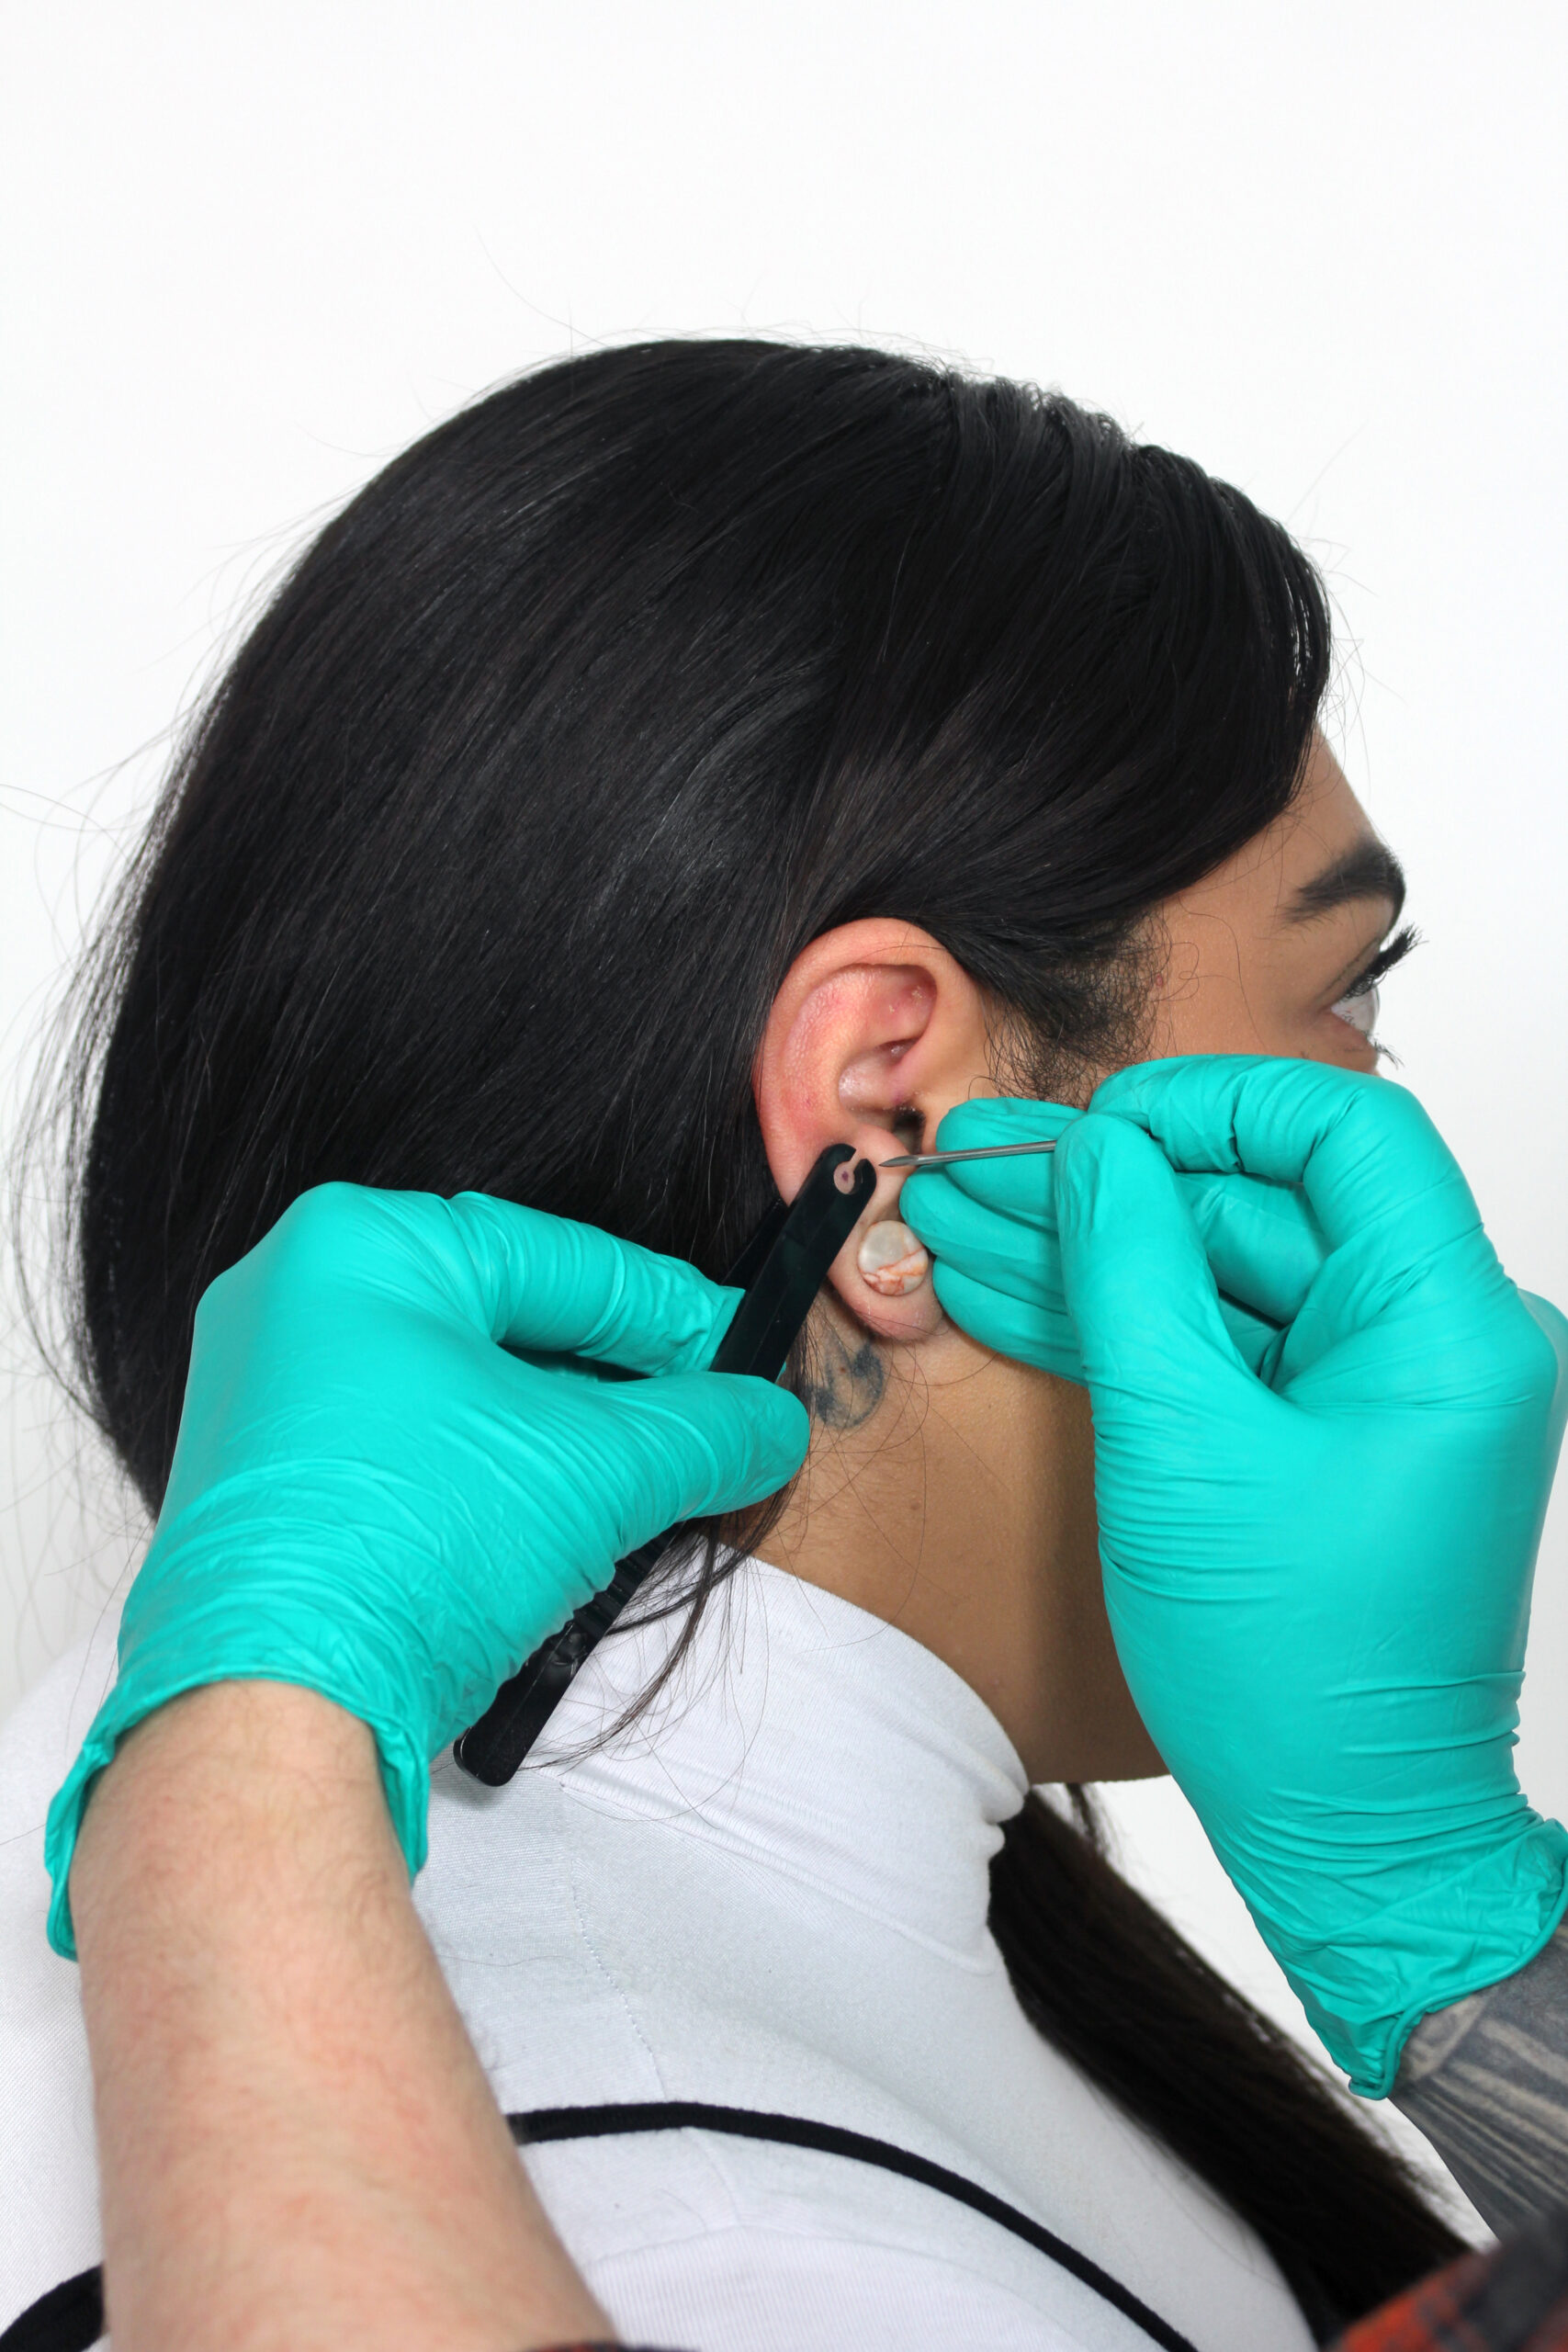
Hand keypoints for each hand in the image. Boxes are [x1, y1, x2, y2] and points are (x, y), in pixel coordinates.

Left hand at [46, 1185, 806, 1953]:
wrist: (276, 1713)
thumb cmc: (407, 1550)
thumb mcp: (597, 1471)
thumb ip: (704, 1430)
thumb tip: (773, 1422)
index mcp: (358, 1246)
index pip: (562, 1262)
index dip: (674, 1314)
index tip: (747, 1356)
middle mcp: (294, 1300)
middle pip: (508, 1322)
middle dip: (621, 1382)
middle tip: (711, 1420)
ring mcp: (268, 1396)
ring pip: (461, 1393)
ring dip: (563, 1437)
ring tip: (651, 1479)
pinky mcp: (267, 1485)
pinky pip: (410, 1449)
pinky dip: (492, 1476)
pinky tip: (559, 1521)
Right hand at [1053, 1056, 1567, 2094]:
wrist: (1345, 1835)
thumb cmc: (1293, 1676)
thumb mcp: (1179, 1450)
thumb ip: (1130, 1276)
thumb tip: (1095, 1156)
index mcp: (1447, 1325)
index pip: (1340, 1132)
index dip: (1209, 1106)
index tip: (1096, 1123)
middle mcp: (1434, 1342)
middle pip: (1256, 1205)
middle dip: (1100, 1189)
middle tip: (971, 1166)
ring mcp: (1378, 1393)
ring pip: (1218, 1277)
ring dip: (1084, 1257)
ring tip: (952, 1226)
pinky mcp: (1327, 1438)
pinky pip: (1220, 1349)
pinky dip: (1120, 1329)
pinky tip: (1008, 1294)